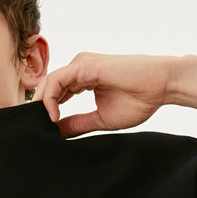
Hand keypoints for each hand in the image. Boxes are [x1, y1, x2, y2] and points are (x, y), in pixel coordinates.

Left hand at [34, 54, 178, 138]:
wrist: (160, 86)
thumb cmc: (139, 100)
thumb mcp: (101, 119)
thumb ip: (78, 123)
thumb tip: (58, 132)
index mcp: (83, 79)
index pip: (55, 93)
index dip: (46, 112)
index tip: (44, 132)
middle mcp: (79, 69)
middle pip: (48, 88)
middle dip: (39, 110)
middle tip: (35, 131)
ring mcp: (81, 65)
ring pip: (49, 83)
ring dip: (42, 106)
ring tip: (45, 126)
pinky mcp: (84, 65)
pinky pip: (57, 80)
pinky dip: (51, 98)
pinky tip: (54, 116)